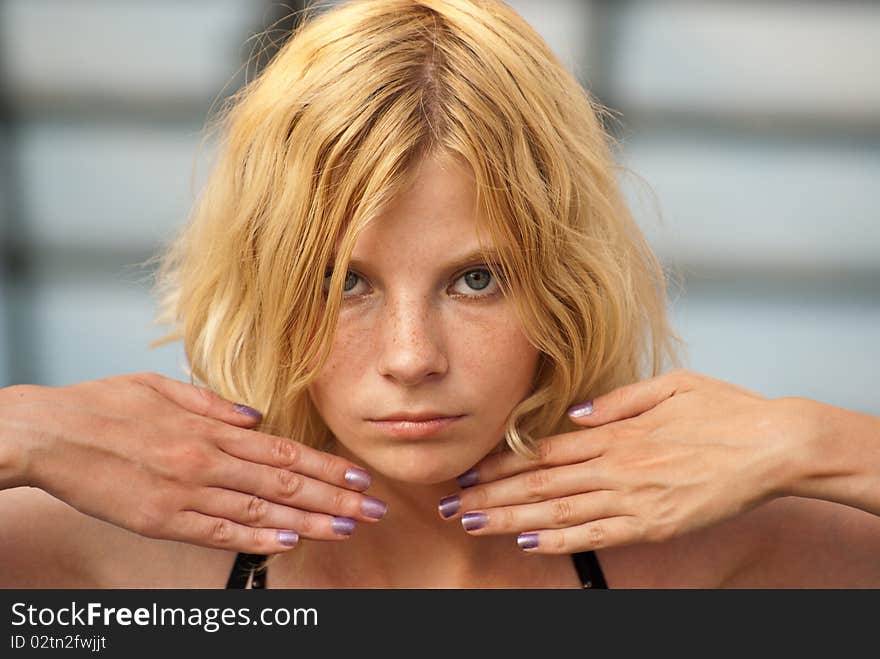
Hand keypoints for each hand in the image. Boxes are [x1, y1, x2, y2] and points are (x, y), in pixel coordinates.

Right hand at [0, 373, 386, 552]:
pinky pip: (218, 533)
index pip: (285, 451)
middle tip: (372, 508)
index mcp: (211, 428)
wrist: (49, 432)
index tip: (360, 475)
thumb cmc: (103, 405)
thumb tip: (254, 417)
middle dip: (334, 497)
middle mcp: (208, 460)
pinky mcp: (161, 519)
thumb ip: (213, 403)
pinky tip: (286, 543)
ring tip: (346, 528)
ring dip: (308, 521)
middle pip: (285, 482)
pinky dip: (255, 539)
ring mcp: (186, 492)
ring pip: (261, 511)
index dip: (327, 466)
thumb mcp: (162, 387)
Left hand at [438, 369, 804, 552]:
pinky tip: (528, 544)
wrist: (775, 446)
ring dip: (510, 520)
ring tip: (473, 524)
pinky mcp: (654, 526)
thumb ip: (618, 401)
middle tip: (451, 504)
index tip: (469, 470)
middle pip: (538, 483)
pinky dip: (559, 542)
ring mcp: (633, 499)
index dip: (500, 464)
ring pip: (558, 512)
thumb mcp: (671, 386)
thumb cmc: (726, 412)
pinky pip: (597, 536)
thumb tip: (578, 415)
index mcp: (616, 432)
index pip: (542, 451)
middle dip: (490, 496)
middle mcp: (616, 466)